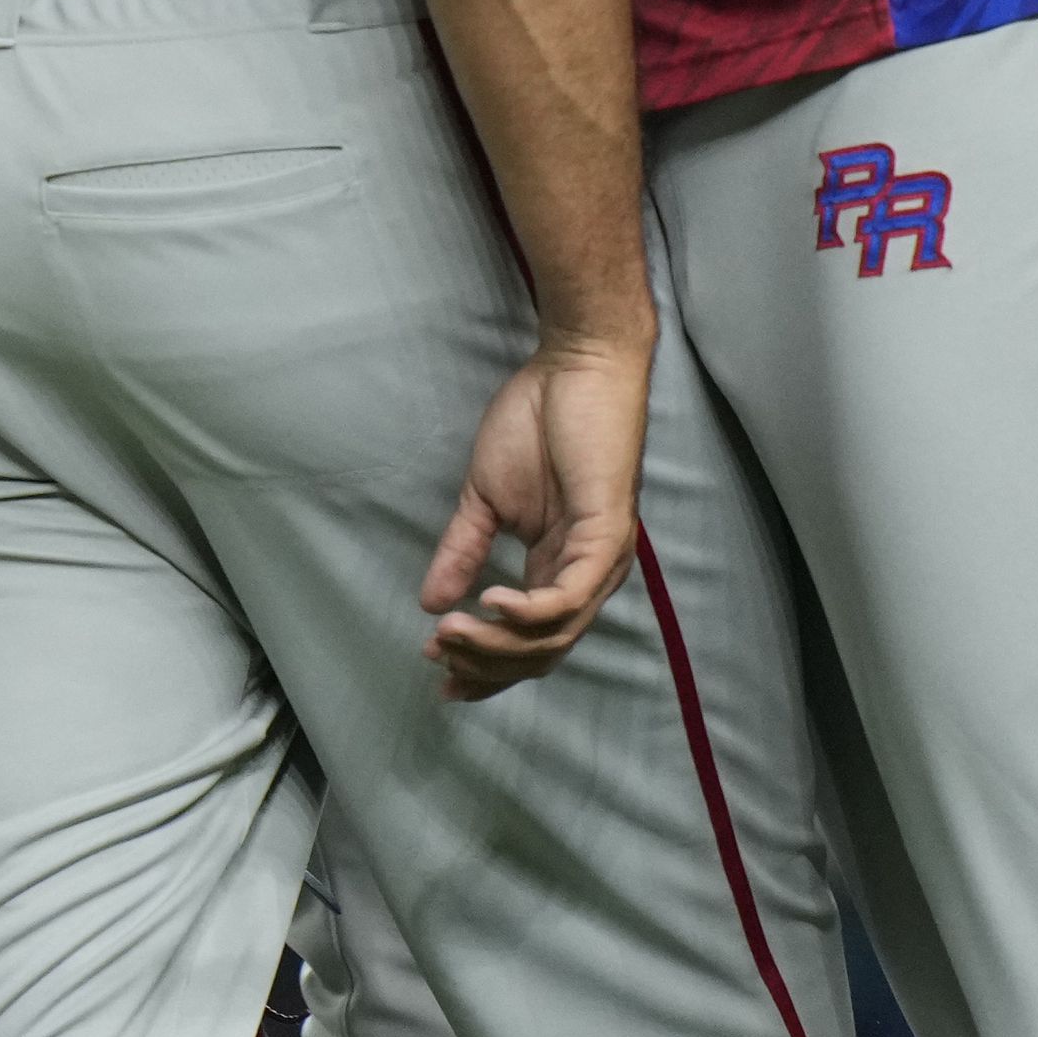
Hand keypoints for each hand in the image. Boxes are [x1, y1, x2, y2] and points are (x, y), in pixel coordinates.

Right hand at [419, 331, 648, 699]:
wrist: (575, 367)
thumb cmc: (539, 421)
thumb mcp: (487, 498)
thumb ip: (463, 550)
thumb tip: (430, 602)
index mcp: (561, 568)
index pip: (529, 642)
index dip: (485, 665)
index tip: (437, 669)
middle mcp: (588, 576)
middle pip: (543, 653)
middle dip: (486, 665)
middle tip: (439, 657)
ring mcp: (602, 559)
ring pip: (555, 635)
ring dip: (499, 644)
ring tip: (453, 632)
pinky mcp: (607, 534)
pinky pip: (570, 596)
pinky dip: (531, 611)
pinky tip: (492, 601)